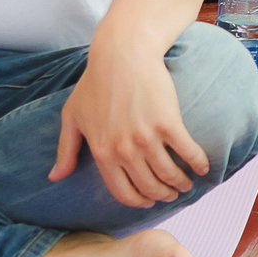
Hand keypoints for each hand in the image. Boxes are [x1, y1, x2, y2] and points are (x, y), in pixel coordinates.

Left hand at [50, 41, 209, 208]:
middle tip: (170, 192)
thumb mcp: (72, 116)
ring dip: (181, 184)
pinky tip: (202, 167)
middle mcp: (123, 149)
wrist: (121, 54)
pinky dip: (199, 164)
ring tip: (185, 182)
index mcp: (102, 151)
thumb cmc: (95, 84)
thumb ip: (65, 150)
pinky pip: (189, 154)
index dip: (139, 201)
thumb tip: (55, 177)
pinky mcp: (169, 123)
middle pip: (150, 188)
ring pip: (171, 176)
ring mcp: (147, 137)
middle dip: (163, 195)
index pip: (123, 193)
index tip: (149, 201)